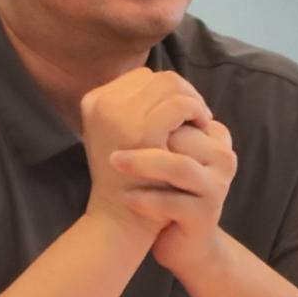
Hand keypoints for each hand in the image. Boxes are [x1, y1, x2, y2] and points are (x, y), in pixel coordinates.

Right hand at [80, 68, 211, 241]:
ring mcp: (119, 116)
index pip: (139, 78)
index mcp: (93, 101)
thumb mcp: (120, 138)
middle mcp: (102, 103)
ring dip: (192, 99)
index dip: (165, 90)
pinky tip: (203, 125)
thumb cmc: (126, 179)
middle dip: (182, 91)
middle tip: (198, 112)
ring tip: (202, 118)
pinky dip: (195, 110)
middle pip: (156, 77)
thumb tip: (172, 87)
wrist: (118, 219)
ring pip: (170, 86)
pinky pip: (179, 104)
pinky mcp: (141, 132)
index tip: (180, 109)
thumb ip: (135, 110)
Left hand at [108, 119, 237, 276]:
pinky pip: (171, 202)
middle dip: (144, 133)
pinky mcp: (204, 216)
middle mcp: (223, 157)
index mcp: (216, 136)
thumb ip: (157, 119)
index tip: (121, 115)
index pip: (183, 107)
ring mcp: (216, 187)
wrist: (182, 242)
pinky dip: (144, 200)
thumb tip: (123, 88)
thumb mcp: (166, 150)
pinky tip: (126, 198)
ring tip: (115, 162)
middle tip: (111, 136)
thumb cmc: (167, 188)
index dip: (150, 109)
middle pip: (182, 133)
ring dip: (142, 163)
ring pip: (177, 166)